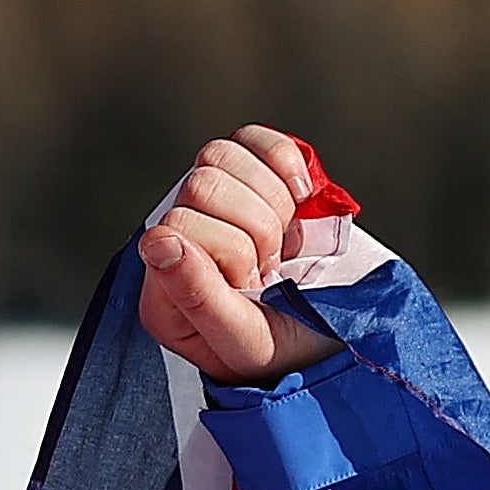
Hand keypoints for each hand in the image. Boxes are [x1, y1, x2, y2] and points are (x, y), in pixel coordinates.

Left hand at [135, 126, 344, 388]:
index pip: (180, 224)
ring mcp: (209, 206)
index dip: (232, 251)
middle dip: (257, 228)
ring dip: (272, 200)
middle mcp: (176, 242)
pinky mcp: (245, 178)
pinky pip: (252, 138)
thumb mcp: (244, 338)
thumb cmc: (283, 351)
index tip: (254, 285)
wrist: (332, 338)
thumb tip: (157, 239)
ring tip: (282, 243)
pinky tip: (299, 201)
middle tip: (272, 266)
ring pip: (221, 154)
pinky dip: (286, 163)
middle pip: (202, 183)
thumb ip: (197, 297)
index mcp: (162, 289)